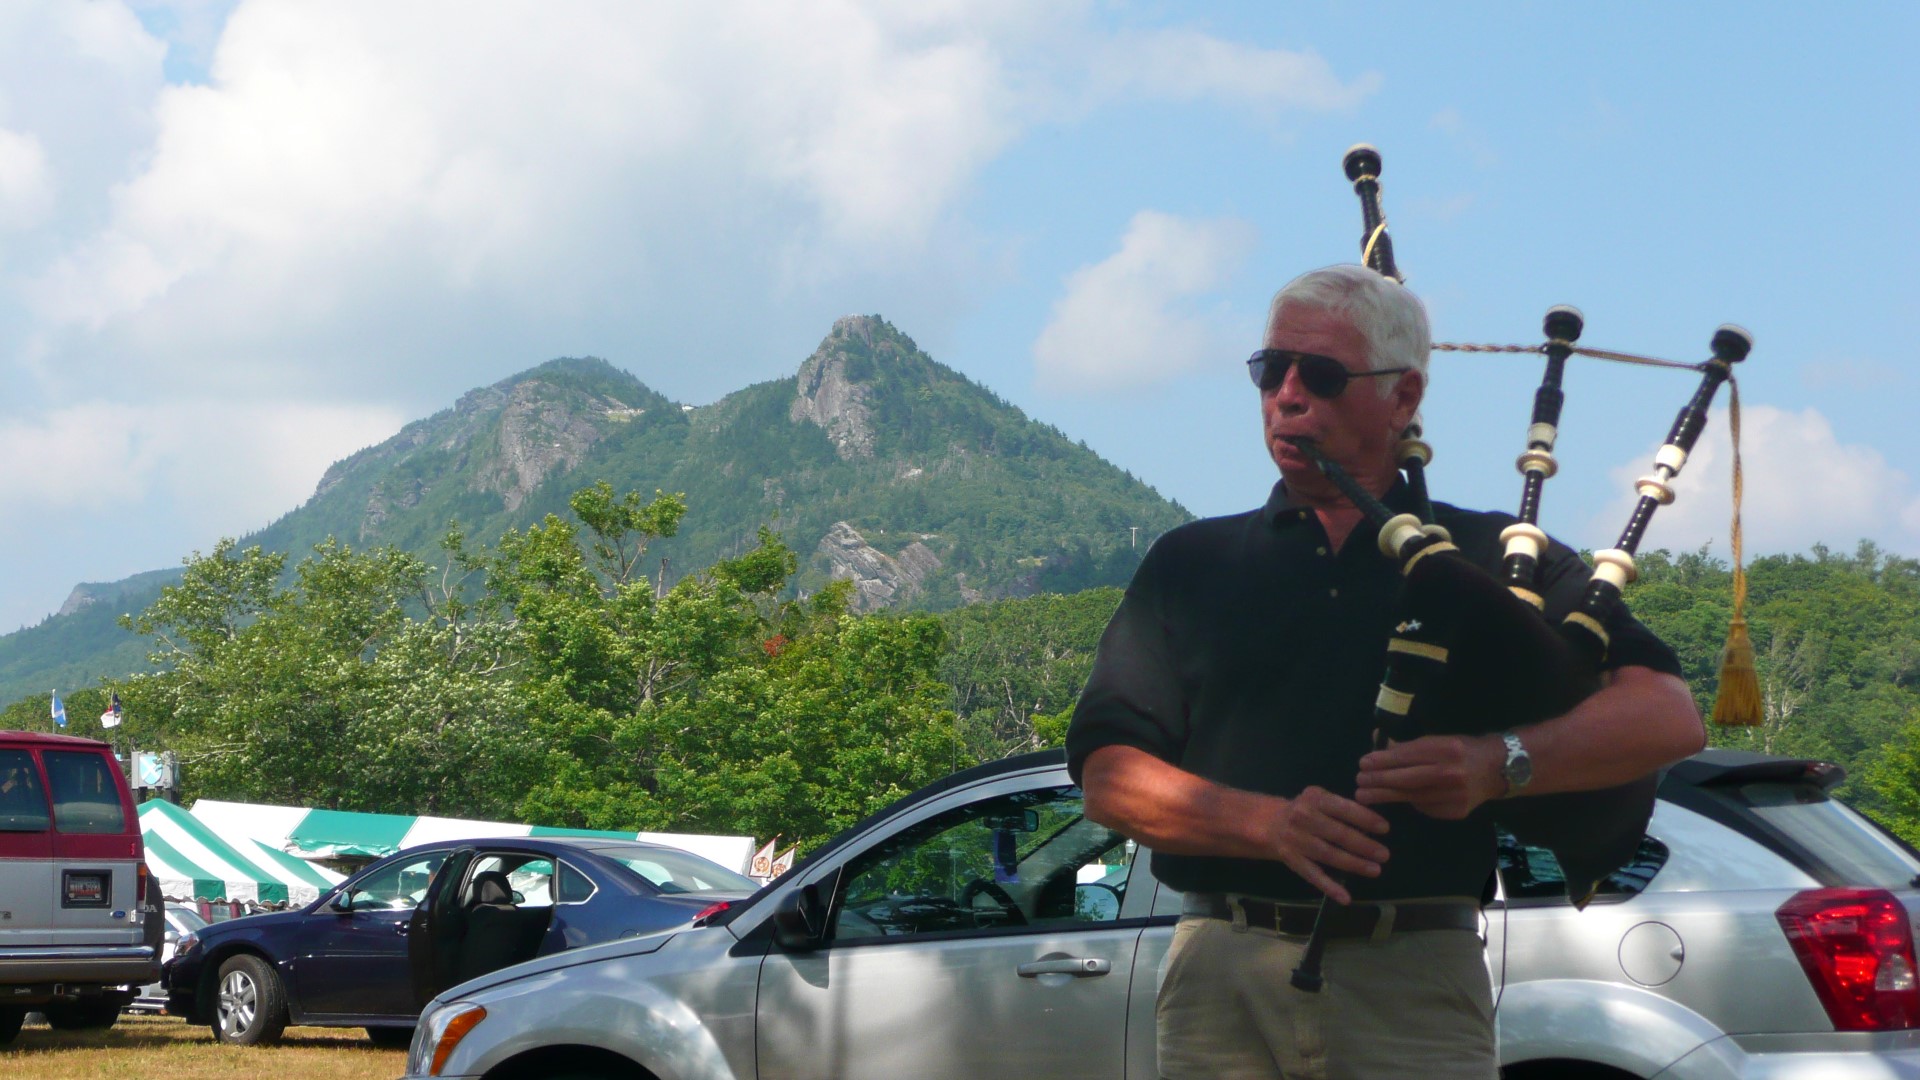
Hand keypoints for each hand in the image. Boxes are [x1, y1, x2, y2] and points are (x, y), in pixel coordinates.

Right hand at [1263, 786, 1390, 904]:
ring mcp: (1296, 840)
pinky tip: (1345, 898)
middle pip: (1338, 833)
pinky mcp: (1291, 859)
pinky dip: (1329, 887)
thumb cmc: (1305, 810)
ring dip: (1353, 864)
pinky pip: (1312, 875)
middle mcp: (1302, 817)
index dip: (1365, 818)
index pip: (1343, 808)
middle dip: (1364, 845)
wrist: (1270, 823)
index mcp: (1314, 798)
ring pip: (1328, 854)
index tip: (1385, 829)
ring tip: (1375, 870)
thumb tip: (1374, 825)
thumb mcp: (1320, 799)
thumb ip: (1341, 807)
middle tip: (1384, 854)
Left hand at [1355, 734, 1506, 819]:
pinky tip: (1395, 799)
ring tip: (1364, 796)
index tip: (1363, 763)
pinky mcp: (1455, 811)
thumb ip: (1410, 747)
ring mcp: (1454, 795)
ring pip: (1412, 796)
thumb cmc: (1462, 750)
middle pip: (1407, 779)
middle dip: (1379, 781)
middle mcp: (1451, 773)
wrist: (1497, 769)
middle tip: (1358, 782)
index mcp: (1446, 749)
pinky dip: (1409, 802)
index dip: (1382, 761)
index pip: (1407, 756)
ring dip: (1385, 796)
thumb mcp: (1439, 740)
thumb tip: (1378, 749)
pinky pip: (1424, 807)